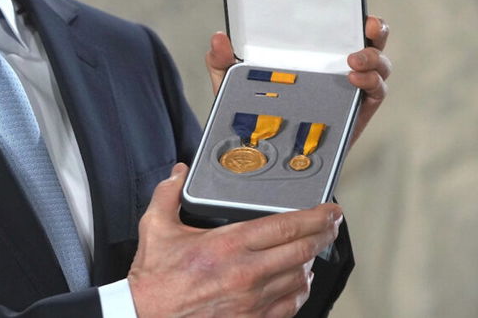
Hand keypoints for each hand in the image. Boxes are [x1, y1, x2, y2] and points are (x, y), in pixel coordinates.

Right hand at [128, 164, 341, 316]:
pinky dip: (299, 290)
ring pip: (301, 277)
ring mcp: (253, 301)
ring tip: (311, 249)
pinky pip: (291, 304)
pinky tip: (297, 280)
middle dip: (323, 234)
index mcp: (228, 244)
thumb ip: (168, 194)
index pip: (286, 225)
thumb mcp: (155, 227)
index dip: (315, 216)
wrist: (147, 316)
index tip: (329, 210)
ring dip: (310, 261)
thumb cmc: (154, 277)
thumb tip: (179, 173)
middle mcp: (247, 272)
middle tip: (331, 224)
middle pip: (303, 250)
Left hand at [204, 15, 390, 145]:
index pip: (340, 27)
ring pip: (380, 66)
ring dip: (374, 58)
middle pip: (371, 41)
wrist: (262, 154)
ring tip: (354, 62)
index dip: (354, 13)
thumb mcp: (232, 83)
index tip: (355, 7)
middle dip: (376, 29)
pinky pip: (377, 92)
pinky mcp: (357, 111)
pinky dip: (372, 83)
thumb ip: (222, 60)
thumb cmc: (251, 111)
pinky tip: (354, 80)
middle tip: (366, 27)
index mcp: (314, 52)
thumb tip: (218, 37)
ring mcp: (351, 89)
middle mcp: (338, 66)